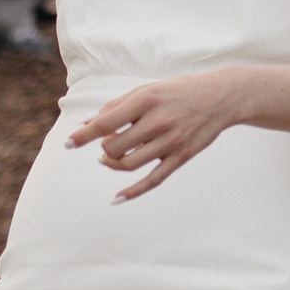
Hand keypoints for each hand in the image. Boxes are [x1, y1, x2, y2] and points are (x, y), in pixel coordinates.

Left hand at [65, 66, 249, 200]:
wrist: (221, 96)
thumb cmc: (179, 91)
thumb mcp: (148, 90)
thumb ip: (117, 106)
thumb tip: (85, 124)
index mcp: (147, 99)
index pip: (106, 122)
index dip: (83, 135)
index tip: (67, 144)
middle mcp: (158, 121)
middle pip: (115, 147)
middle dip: (103, 148)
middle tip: (106, 142)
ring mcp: (171, 141)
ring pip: (128, 165)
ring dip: (112, 163)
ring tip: (109, 157)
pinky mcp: (181, 156)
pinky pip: (152, 180)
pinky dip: (132, 192)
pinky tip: (117, 199)